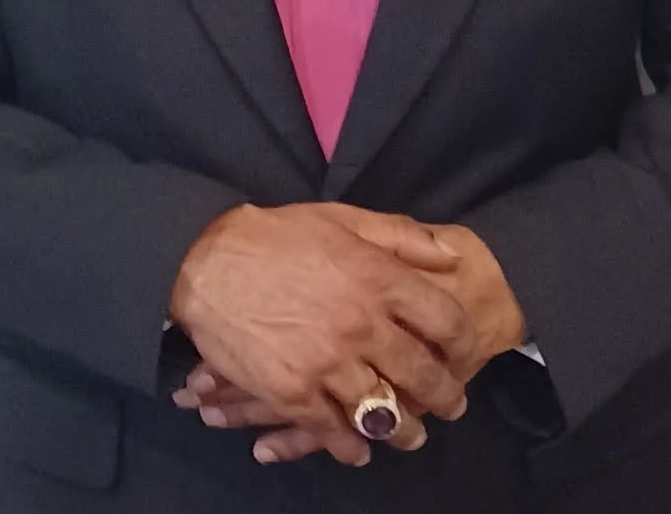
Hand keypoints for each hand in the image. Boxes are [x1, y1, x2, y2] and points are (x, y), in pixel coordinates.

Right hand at [169, 202, 473, 465]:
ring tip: (412, 436)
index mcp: (377, 278)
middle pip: (422, 373)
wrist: (207, 260)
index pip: (444, 319)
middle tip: (453, 405)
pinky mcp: (292, 393)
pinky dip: (351, 448)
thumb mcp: (343, 218)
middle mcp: (361, 324)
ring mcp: (327, 364)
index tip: (463, 354)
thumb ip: (400, 236)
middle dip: (446, 396)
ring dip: (404, 431)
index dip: (462, 342)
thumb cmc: (278, 235)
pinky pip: (334, 433)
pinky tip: (360, 451)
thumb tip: (450, 255)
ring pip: (384, 412)